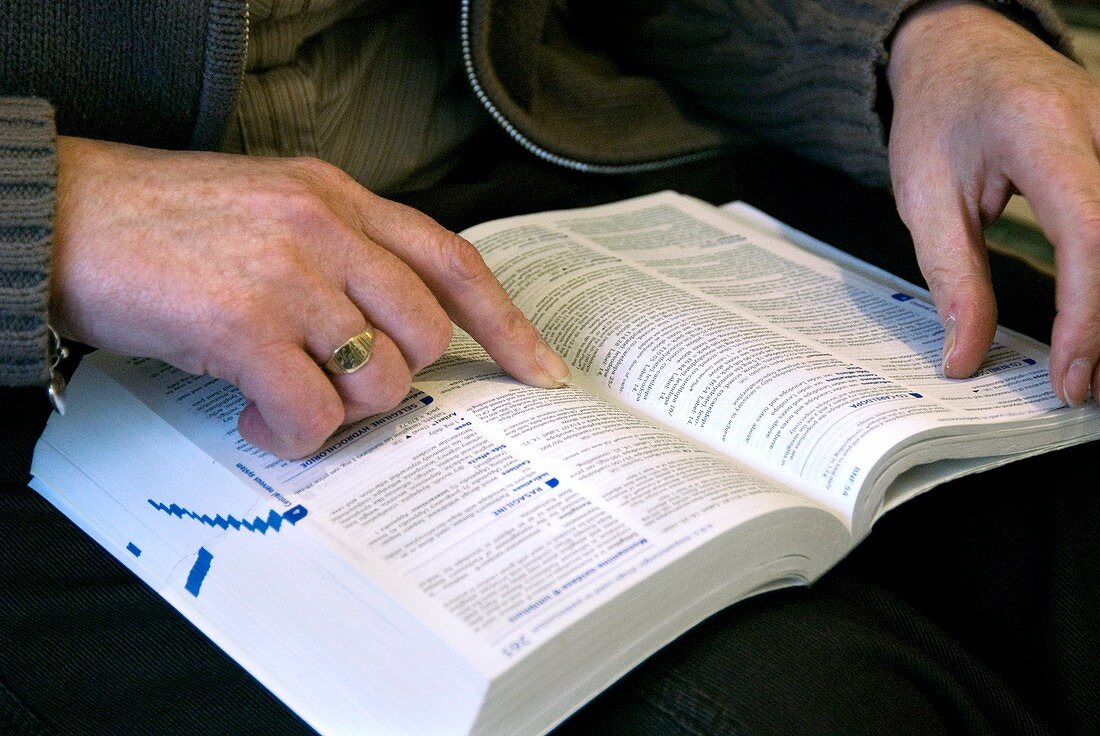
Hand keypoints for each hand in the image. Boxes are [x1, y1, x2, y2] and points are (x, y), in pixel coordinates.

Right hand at [51, 137, 570, 456]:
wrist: (57, 214)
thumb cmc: (158, 223)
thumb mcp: (267, 209)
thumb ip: (336, 253)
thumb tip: (390, 329)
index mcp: (337, 196)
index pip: (452, 260)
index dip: (505, 322)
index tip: (539, 370)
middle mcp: (325, 226)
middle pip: (425, 331)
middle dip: (395, 379)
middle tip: (338, 386)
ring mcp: (288, 272)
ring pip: (379, 376)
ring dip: (339, 409)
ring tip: (283, 398)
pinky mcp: (243, 322)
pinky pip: (313, 410)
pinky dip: (292, 433)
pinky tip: (254, 416)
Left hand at [887, 0, 1099, 403]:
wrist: (960, 51)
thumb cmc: (937, 118)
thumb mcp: (924, 198)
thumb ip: (951, 279)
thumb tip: (964, 359)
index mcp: (1042, 131)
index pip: (1089, 232)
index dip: (1087, 314)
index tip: (1070, 376)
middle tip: (1083, 386)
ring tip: (1092, 365)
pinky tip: (1097, 318)